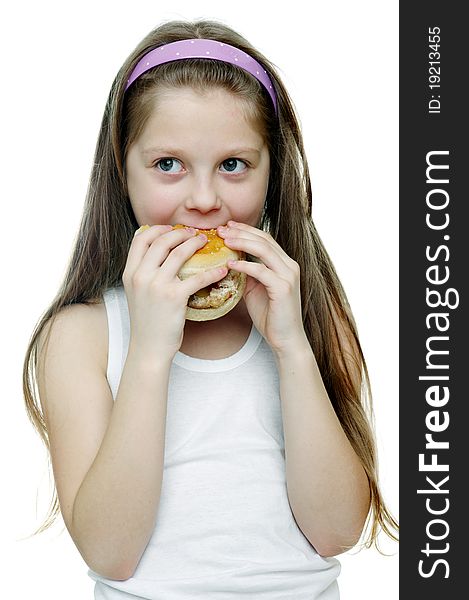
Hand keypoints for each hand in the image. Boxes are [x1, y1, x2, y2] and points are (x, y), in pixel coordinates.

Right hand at [122, 225, 227, 360]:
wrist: (149, 347)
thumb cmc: (147, 321)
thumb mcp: (136, 293)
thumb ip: (143, 272)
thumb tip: (155, 253)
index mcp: (130, 273)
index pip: (141, 239)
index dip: (158, 229)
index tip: (172, 229)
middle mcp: (140, 276)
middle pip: (161, 241)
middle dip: (180, 232)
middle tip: (194, 233)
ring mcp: (156, 285)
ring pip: (179, 253)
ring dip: (195, 243)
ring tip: (206, 242)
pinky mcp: (174, 297)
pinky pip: (197, 277)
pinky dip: (213, 271)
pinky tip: (222, 270)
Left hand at [217, 222, 309, 357]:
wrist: (285, 339)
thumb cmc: (270, 316)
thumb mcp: (255, 290)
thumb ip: (247, 274)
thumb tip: (228, 262)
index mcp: (284, 264)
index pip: (265, 239)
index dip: (245, 230)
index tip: (227, 226)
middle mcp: (289, 265)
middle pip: (264, 239)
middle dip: (241, 232)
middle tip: (221, 229)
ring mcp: (288, 275)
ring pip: (264, 249)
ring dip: (242, 242)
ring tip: (224, 240)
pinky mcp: (283, 288)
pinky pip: (261, 270)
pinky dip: (244, 265)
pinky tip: (229, 263)